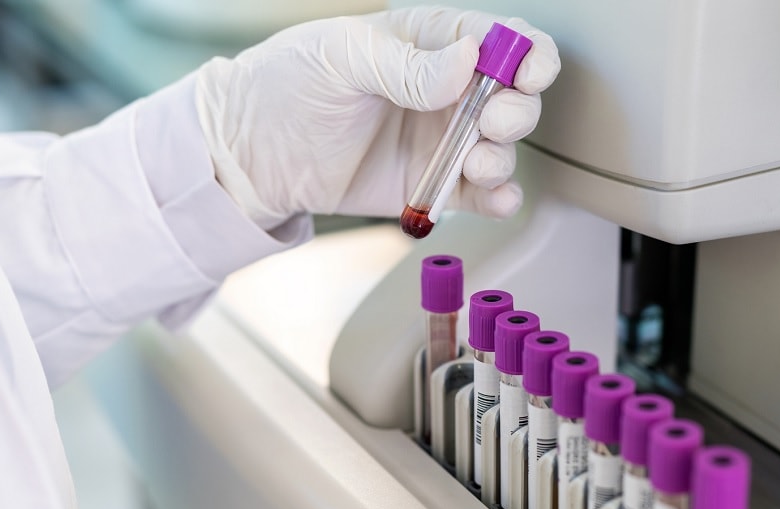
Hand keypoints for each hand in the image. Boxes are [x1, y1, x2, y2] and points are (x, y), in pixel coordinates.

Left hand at [193, 7, 559, 227]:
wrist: (252, 154)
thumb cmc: (287, 85)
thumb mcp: (342, 57)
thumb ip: (406, 63)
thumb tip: (468, 62)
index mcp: (431, 42)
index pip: (501, 39)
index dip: (527, 54)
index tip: (527, 75)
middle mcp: (447, 89)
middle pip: (515, 96)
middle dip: (517, 111)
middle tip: (493, 123)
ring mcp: (443, 138)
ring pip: (504, 147)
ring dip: (503, 157)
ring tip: (476, 164)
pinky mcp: (436, 184)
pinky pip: (483, 194)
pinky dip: (499, 198)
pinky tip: (494, 199)